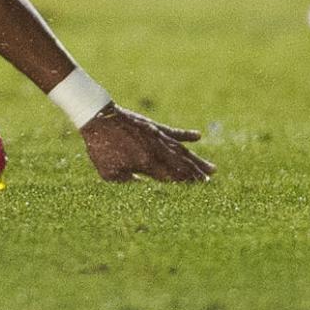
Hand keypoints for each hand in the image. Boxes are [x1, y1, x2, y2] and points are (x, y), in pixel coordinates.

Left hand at [79, 105, 213, 182]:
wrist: (97, 117)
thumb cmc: (100, 148)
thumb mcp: (109, 173)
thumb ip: (128, 183)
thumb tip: (144, 188)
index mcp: (147, 164)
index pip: (172, 178)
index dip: (186, 184)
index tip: (200, 191)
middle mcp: (156, 150)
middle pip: (182, 165)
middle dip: (196, 175)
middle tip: (210, 183)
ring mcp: (156, 136)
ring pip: (182, 151)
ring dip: (197, 160)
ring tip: (212, 169)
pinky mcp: (152, 126)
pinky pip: (173, 132)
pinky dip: (186, 134)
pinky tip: (198, 136)